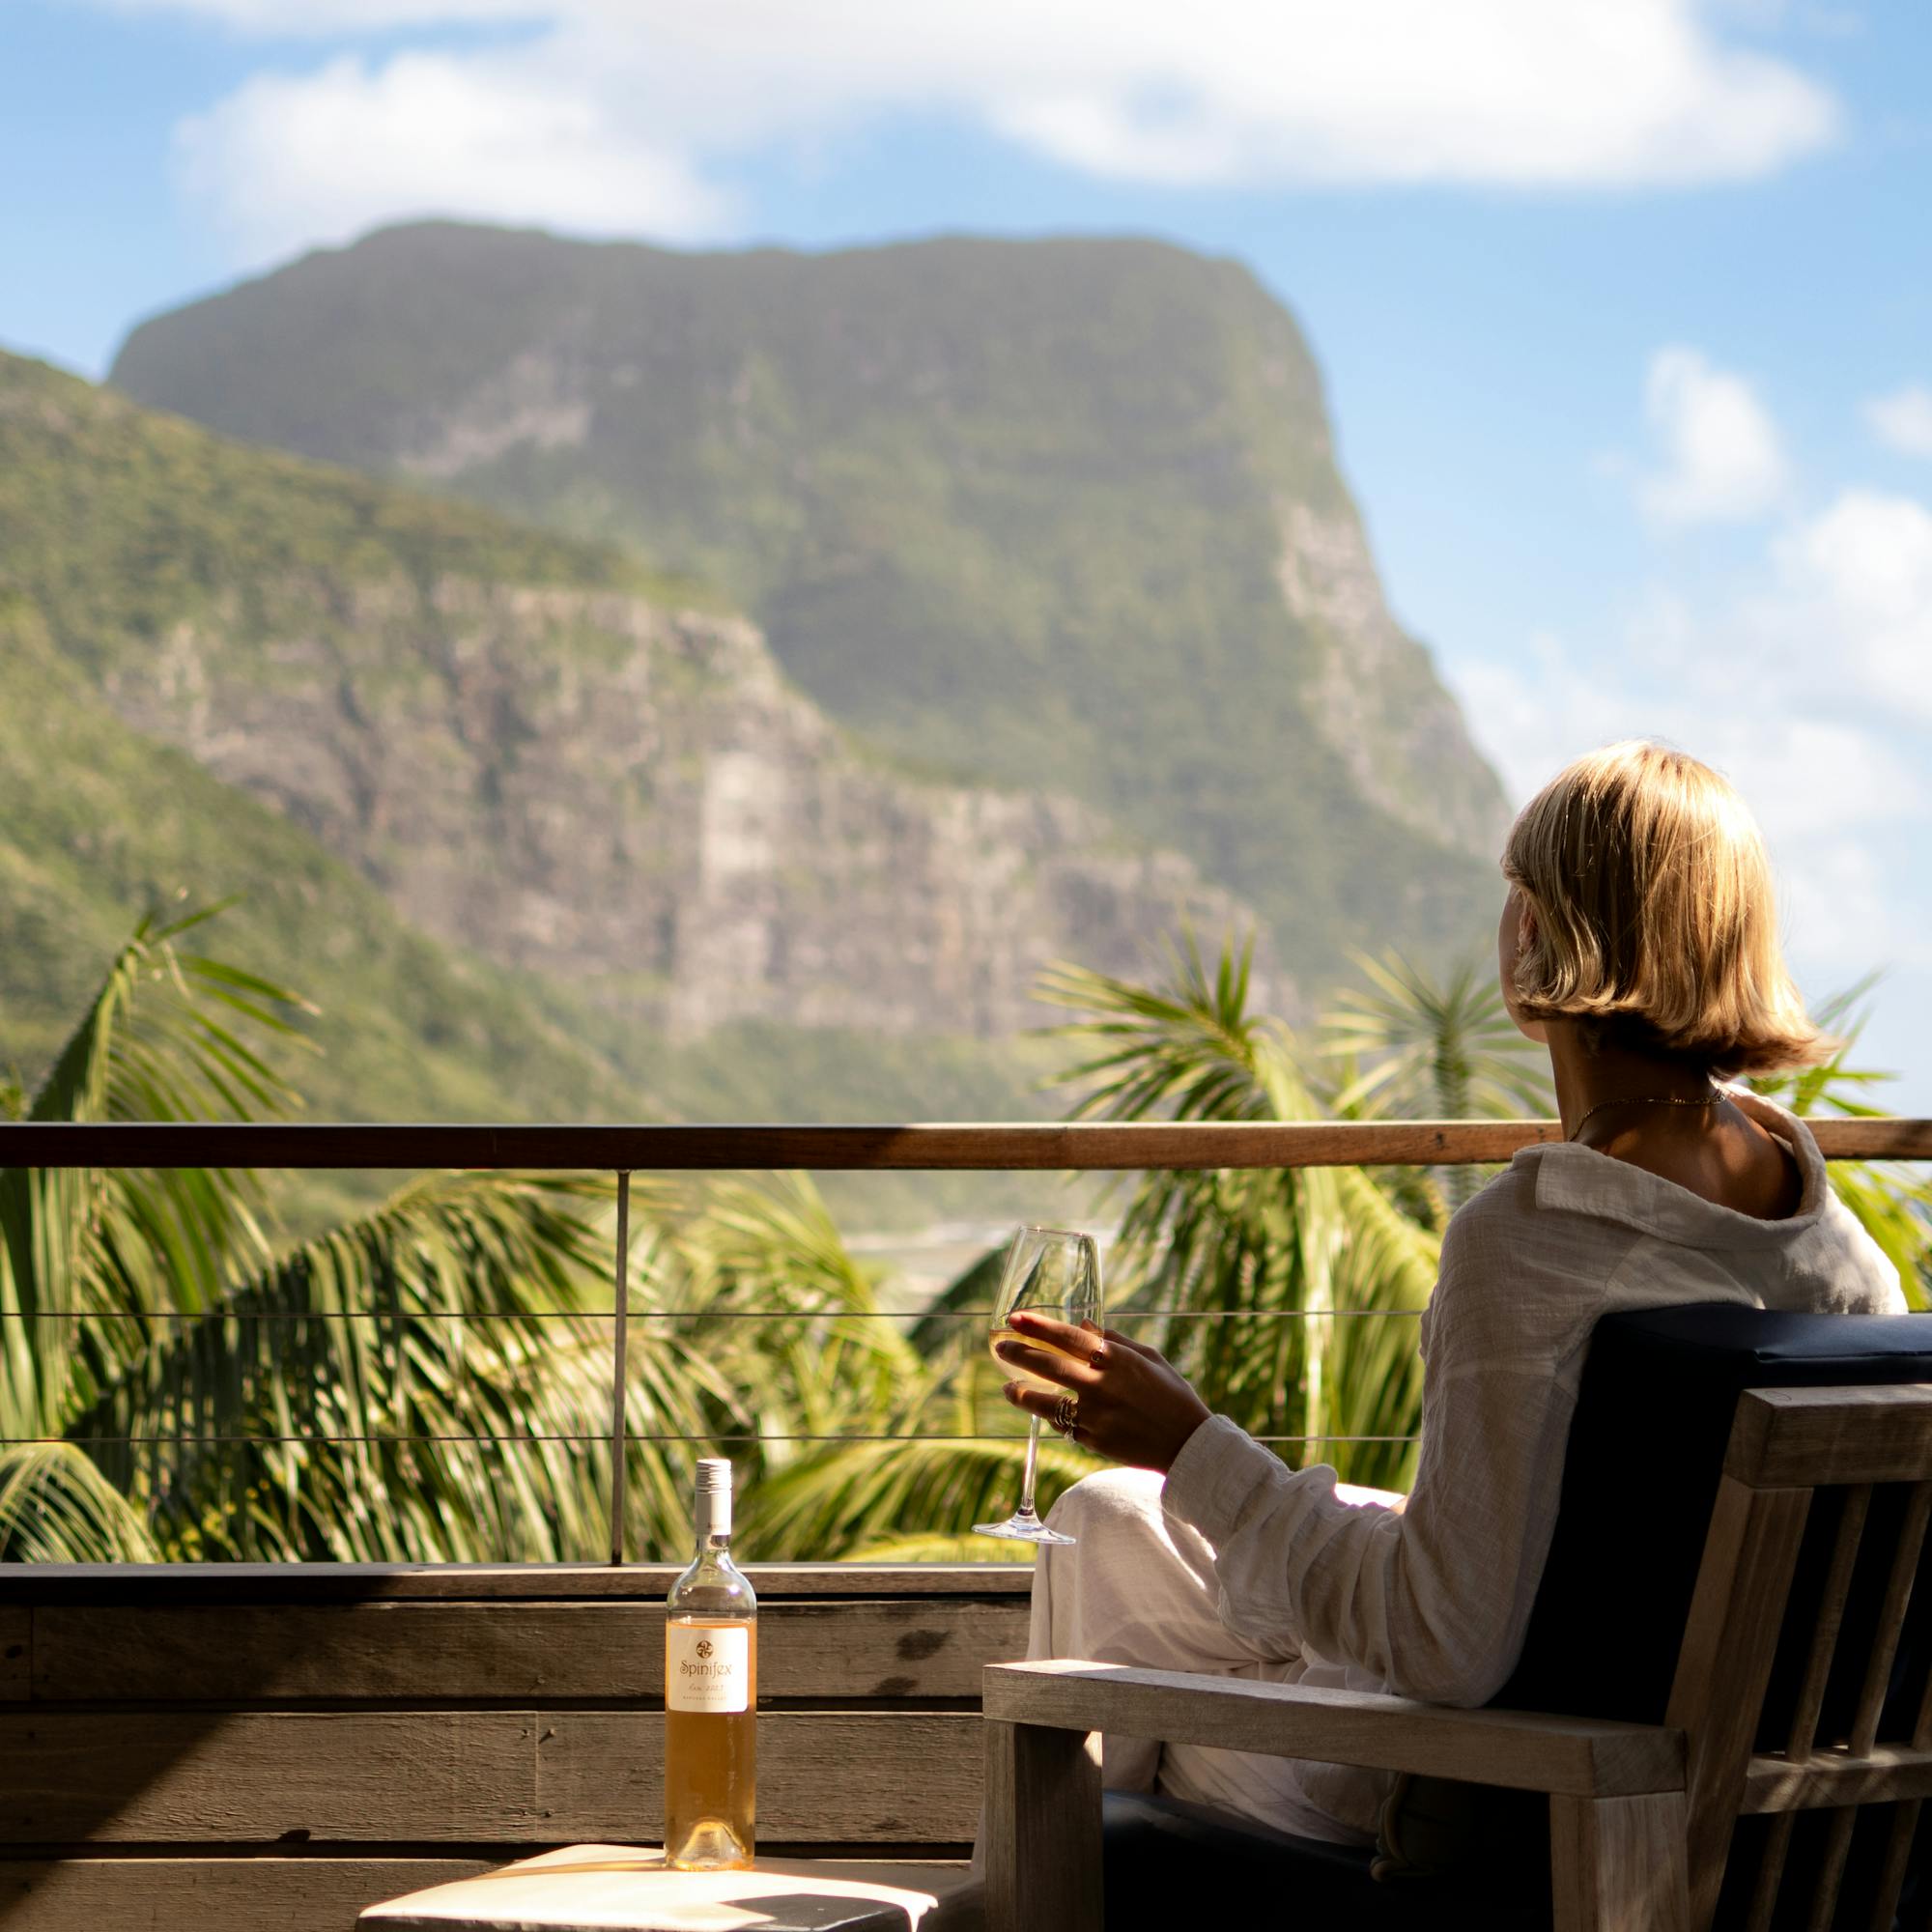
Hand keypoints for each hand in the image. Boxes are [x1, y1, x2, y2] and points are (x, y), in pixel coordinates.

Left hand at [996, 1310, 1211, 1473]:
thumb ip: (1115, 1340)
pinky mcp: (1094, 1440)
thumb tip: (1083, 1323)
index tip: (1015, 1317)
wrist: (1187, 1444)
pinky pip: (1064, 1426)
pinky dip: (1051, 1417)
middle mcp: (1104, 1385)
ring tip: (1007, 1387)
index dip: (1039, 1326)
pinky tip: (1043, 1410)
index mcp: (1118, 1360)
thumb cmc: (1172, 1395)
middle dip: (1020, 1353)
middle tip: (1000, 1347)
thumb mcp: (1150, 1359)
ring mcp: (1097, 1415)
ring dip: (1022, 1393)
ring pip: (1047, 1402)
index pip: (1070, 1337)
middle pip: (1051, 1366)